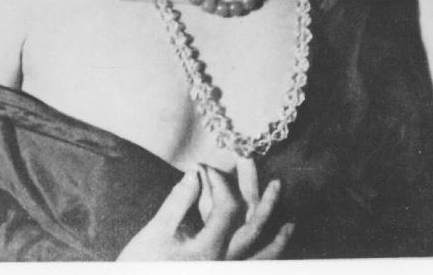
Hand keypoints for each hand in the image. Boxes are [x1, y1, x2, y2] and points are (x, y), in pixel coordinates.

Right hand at [117, 163, 293, 260]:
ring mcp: (223, 271)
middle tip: (272, 177)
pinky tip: (271, 250)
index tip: (203, 167)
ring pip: (259, 258)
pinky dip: (263, 259)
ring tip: (290, 225)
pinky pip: (249, 267)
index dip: (220, 181)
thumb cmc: (142, 266)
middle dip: (261, 200)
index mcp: (210, 251)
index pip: (229, 207)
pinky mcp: (215, 271)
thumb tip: (197, 173)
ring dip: (276, 241)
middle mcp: (223, 264)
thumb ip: (180, 200)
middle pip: (252, 228)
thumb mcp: (157, 231)